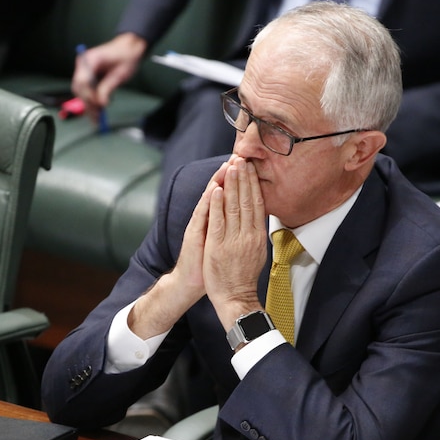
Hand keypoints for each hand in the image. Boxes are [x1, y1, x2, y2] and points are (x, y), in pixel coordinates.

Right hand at [70, 32, 145, 121]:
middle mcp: (83, 64)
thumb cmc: (126, 57)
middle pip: (79, 88)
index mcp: (90, 59)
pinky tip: (98, 111)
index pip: (83, 80)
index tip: (99, 106)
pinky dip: (91, 101)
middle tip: (98, 117)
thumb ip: (108, 88)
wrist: (128, 48)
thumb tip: (101, 104)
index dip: (89, 95)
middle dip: (88, 103)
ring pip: (81, 92)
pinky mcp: (87, 76)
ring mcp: (84, 70)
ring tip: (98, 118)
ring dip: (89, 105)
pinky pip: (86, 91)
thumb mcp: (119, 75)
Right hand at [128, 158, 232, 338]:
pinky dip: (209, 202)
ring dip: (219, 181)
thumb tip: (248, 215)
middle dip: (230, 175)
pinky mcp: (194, 234)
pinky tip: (215, 189)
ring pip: (211, 199)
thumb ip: (232, 226)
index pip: (229, 196)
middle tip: (239, 157)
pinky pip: (203, 215)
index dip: (238, 181)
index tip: (247, 165)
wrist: (192, 282)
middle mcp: (207, 219)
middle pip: (220, 192)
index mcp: (217, 220)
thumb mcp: (225, 243)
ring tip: (227, 166)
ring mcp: (199, 225)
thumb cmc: (211, 265)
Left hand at [203, 157, 266, 330]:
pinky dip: (218, 204)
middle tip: (242, 159)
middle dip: (243, 178)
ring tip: (231, 167)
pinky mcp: (218, 246)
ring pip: (233, 207)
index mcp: (257, 236)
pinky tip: (217, 189)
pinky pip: (218, 221)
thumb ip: (256, 233)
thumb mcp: (257, 253)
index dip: (253, 184)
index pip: (257, 204)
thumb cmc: (244, 277)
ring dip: (231, 185)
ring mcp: (233, 240)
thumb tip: (259, 217)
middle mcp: (247, 235)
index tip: (250, 169)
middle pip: (247, 201)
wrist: (235, 298)